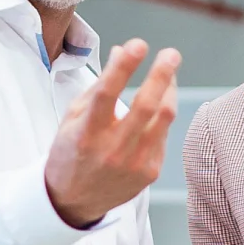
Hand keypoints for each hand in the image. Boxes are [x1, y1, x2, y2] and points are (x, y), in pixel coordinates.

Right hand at [44, 38, 179, 228]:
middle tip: (171, 54)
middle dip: (161, 75)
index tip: (137, 45)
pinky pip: (163, 135)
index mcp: (86, 133)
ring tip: (169, 73)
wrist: (75, 200)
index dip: (124, 67)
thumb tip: (122, 51)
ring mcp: (134, 164)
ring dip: (169, 91)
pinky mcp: (150, 172)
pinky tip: (156, 107)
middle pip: (145, 106)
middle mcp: (111, 150)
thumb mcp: (73, 116)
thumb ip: (99, 84)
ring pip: (163, 119)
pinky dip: (161, 115)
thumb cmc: (72, 151)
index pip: (107, 94)